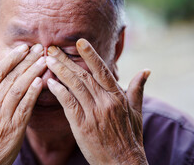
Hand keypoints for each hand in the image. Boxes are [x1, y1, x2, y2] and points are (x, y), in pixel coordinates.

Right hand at [0, 44, 45, 164]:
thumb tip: (1, 79)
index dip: (11, 58)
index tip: (23, 47)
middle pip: (11, 77)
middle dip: (27, 60)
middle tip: (40, 48)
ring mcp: (2, 116)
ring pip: (19, 88)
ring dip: (33, 72)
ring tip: (45, 60)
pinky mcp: (14, 128)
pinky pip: (25, 107)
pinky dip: (33, 93)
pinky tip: (42, 81)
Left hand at [46, 39, 149, 164]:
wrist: (123, 163)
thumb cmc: (130, 138)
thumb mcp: (136, 112)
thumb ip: (137, 90)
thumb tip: (146, 70)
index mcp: (118, 97)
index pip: (102, 70)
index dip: (90, 55)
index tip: (79, 41)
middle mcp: (106, 102)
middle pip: (83, 75)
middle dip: (66, 60)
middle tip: (52, 48)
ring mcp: (94, 113)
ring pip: (74, 86)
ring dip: (59, 71)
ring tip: (48, 60)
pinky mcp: (82, 125)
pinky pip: (68, 103)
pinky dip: (58, 91)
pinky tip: (49, 83)